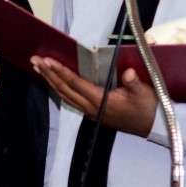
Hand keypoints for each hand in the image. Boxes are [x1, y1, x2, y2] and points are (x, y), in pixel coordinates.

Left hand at [32, 56, 157, 137]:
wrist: (151, 126)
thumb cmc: (147, 107)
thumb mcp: (144, 93)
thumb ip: (134, 83)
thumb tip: (128, 73)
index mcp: (101, 100)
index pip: (75, 83)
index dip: (60, 71)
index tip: (47, 61)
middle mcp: (90, 107)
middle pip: (64, 89)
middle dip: (48, 74)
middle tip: (34, 60)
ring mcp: (89, 111)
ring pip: (64, 95)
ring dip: (50, 81)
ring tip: (38, 68)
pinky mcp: (91, 112)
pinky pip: (69, 99)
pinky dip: (58, 89)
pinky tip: (52, 82)